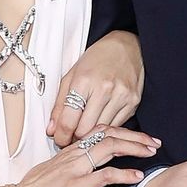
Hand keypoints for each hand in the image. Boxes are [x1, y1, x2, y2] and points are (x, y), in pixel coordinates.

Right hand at [0, 125, 159, 186]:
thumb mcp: (50, 174)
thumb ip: (68, 168)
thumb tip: (83, 170)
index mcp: (68, 152)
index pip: (99, 132)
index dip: (122, 131)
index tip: (139, 138)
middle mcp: (73, 155)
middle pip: (109, 134)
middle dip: (135, 136)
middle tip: (153, 141)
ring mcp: (75, 169)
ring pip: (109, 148)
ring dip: (134, 148)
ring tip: (150, 152)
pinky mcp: (75, 186)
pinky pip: (104, 176)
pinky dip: (124, 174)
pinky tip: (137, 176)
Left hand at [47, 29, 143, 145]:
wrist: (127, 47)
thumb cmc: (97, 60)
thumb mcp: (72, 76)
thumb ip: (60, 104)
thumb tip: (52, 130)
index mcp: (84, 81)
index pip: (69, 120)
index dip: (61, 136)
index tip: (59, 139)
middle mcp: (104, 89)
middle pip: (85, 130)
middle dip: (75, 137)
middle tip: (71, 135)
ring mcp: (121, 96)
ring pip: (100, 131)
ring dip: (91, 133)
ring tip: (86, 126)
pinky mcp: (133, 102)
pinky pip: (115, 126)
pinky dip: (106, 126)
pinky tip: (101, 118)